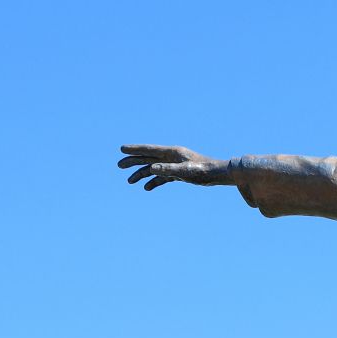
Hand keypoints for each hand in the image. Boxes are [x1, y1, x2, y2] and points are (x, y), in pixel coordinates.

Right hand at [118, 143, 232, 189]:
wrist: (217, 174)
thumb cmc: (203, 171)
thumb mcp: (185, 171)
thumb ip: (168, 170)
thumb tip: (151, 168)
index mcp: (172, 153)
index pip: (149, 150)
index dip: (135, 149)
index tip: (122, 149)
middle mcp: (171, 157)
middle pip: (148, 158)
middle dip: (133, 162)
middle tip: (119, 165)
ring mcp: (174, 165)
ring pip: (153, 168)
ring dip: (141, 174)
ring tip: (129, 181)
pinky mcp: (178, 173)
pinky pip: (162, 177)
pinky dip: (154, 182)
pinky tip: (146, 188)